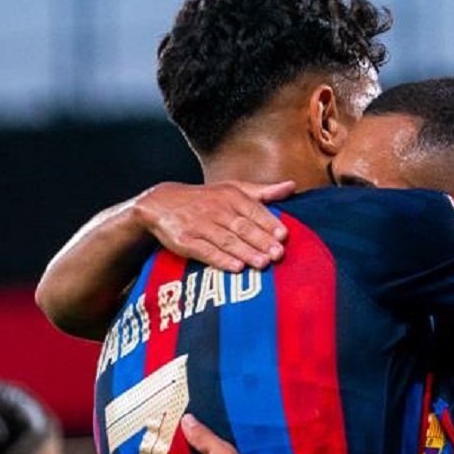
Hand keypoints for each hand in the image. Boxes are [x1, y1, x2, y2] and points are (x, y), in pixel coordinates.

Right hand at [134, 180, 294, 272]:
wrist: (161, 203)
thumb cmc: (205, 199)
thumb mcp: (231, 189)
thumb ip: (263, 192)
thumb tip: (292, 186)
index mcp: (230, 196)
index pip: (253, 210)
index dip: (269, 223)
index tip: (284, 235)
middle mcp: (216, 209)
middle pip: (242, 226)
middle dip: (261, 240)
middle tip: (278, 254)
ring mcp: (199, 225)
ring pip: (226, 240)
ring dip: (245, 252)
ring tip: (263, 263)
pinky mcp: (185, 241)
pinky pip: (205, 251)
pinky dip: (221, 259)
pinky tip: (236, 267)